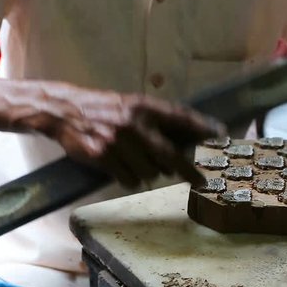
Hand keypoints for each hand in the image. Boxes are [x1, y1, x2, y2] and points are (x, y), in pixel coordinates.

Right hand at [39, 87, 224, 188]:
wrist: (65, 111)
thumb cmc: (105, 109)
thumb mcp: (133, 106)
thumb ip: (157, 120)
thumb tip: (187, 140)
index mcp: (144, 107)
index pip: (180, 117)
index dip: (202, 127)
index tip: (220, 135)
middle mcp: (134, 124)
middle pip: (170, 155)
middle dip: (187, 170)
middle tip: (200, 180)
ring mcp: (118, 142)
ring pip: (149, 172)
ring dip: (148, 173)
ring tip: (135, 162)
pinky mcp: (102, 156)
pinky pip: (128, 180)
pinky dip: (128, 179)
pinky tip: (120, 168)